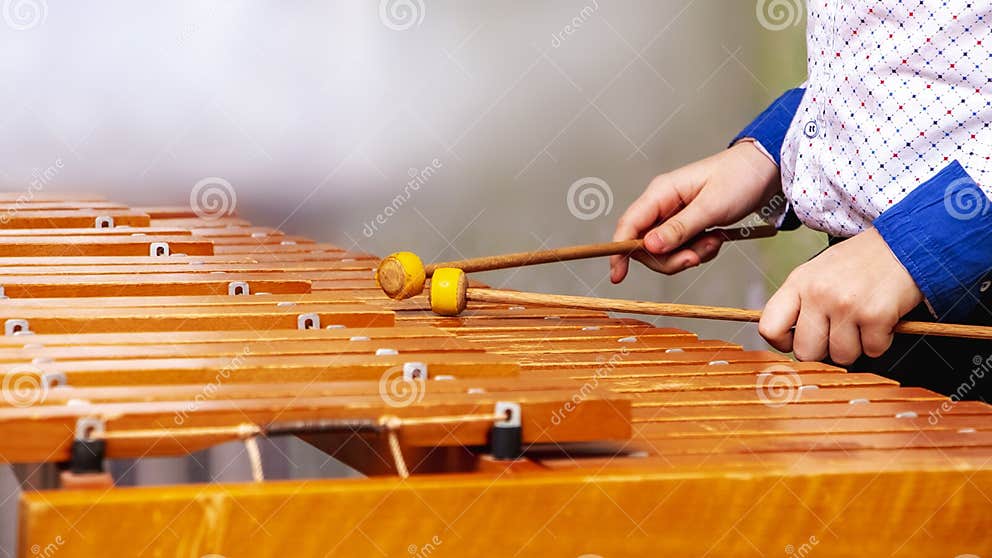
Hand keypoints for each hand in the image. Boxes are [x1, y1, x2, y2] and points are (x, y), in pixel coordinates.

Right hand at [610, 141, 780, 282]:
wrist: (766, 170)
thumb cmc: (740, 179)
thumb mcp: (711, 207)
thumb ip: (679, 228)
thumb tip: (648, 246)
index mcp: (660, 193)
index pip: (628, 225)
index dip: (619, 251)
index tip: (618, 276)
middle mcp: (662, 204)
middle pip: (645, 245)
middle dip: (669, 258)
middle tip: (696, 256)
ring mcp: (673, 216)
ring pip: (664, 251)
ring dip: (689, 254)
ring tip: (714, 241)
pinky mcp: (686, 225)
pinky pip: (682, 249)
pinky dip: (699, 251)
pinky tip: (716, 239)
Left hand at [759, 228, 923, 364]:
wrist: (905, 243)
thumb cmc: (861, 261)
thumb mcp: (818, 272)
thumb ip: (800, 302)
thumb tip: (789, 339)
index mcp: (798, 282)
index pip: (769, 327)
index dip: (783, 343)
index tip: (798, 340)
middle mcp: (818, 293)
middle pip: (806, 353)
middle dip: (825, 351)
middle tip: (840, 334)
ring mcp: (846, 305)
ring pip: (841, 357)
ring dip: (856, 346)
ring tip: (863, 322)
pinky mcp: (875, 315)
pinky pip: (873, 351)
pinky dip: (880, 341)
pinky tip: (882, 320)